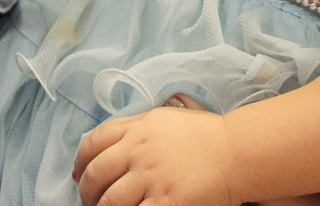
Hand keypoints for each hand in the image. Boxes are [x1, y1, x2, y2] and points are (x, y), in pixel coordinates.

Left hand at [74, 105, 237, 205]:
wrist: (238, 151)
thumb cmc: (204, 136)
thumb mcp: (165, 120)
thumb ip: (131, 130)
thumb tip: (91, 159)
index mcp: (139, 128)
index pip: (93, 143)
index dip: (81, 163)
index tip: (83, 176)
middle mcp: (140, 150)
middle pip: (95, 176)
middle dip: (88, 194)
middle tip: (94, 203)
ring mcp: (153, 177)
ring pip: (109, 202)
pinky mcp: (167, 201)